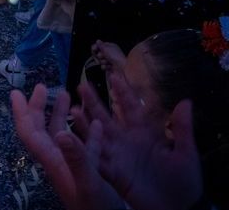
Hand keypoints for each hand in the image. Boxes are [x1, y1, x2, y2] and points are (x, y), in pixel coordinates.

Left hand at [10, 85, 120, 209]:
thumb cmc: (96, 209)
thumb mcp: (88, 182)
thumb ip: (76, 158)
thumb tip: (60, 133)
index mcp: (53, 160)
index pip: (29, 132)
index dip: (20, 113)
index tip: (15, 92)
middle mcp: (60, 160)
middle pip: (43, 129)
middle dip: (39, 107)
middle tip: (42, 86)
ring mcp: (74, 166)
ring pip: (64, 135)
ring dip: (63, 115)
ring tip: (68, 95)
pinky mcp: (92, 172)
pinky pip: (87, 147)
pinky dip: (89, 132)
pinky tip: (96, 121)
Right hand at [86, 73, 201, 209]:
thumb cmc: (182, 184)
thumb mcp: (187, 155)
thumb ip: (183, 129)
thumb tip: (186, 101)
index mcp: (145, 134)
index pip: (132, 107)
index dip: (123, 92)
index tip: (114, 75)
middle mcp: (127, 141)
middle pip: (108, 117)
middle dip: (95, 101)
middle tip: (82, 84)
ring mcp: (118, 155)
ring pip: (97, 134)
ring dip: (85, 120)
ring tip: (73, 105)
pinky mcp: (113, 171)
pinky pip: (95, 156)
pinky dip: (84, 145)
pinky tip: (72, 135)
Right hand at [90, 41, 125, 75]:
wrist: (122, 69)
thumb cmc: (116, 57)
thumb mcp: (106, 48)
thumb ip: (100, 45)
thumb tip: (98, 41)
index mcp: (111, 47)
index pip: (99, 46)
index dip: (95, 47)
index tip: (94, 49)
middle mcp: (110, 53)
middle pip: (97, 53)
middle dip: (99, 55)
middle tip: (102, 56)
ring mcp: (109, 61)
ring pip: (99, 60)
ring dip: (102, 61)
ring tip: (108, 62)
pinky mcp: (109, 68)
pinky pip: (102, 67)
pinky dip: (105, 67)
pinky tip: (109, 67)